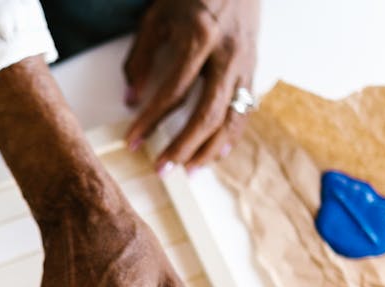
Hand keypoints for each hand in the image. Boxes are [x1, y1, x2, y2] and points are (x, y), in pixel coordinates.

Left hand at [124, 0, 259, 169]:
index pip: (172, 93)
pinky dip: (231, 136)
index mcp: (199, 39)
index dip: (151, 121)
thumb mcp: (156, 18)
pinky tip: (216, 153)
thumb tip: (130, 99)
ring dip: (209, 150)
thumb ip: (140, 59)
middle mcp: (226, 56)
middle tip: (162, 169)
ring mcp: (244, 64)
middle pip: (206, 114)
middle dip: (182, 147)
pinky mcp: (254, 68)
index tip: (134, 141)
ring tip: (188, 170)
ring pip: (231, 119)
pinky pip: (244, 110)